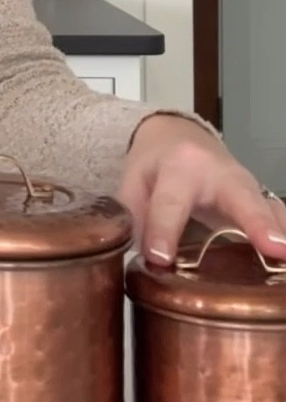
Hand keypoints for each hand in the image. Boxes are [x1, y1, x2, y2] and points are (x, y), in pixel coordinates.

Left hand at [120, 112, 285, 265]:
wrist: (180, 137)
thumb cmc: (155, 163)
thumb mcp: (133, 181)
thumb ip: (133, 216)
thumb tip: (137, 259)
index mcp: (180, 165)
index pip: (171, 201)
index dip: (164, 230)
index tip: (160, 259)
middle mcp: (222, 172)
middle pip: (241, 197)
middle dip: (258, 223)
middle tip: (275, 249)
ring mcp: (249, 186)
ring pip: (269, 208)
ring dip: (281, 233)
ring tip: (285, 260)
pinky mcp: (263, 200)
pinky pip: (279, 217)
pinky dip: (284, 234)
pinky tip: (284, 264)